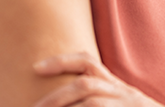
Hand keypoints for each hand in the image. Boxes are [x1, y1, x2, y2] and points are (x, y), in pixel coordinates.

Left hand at [33, 52, 163, 106]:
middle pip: (85, 85)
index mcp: (116, 85)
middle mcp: (123, 93)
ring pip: (93, 103)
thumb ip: (96, 96)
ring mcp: (128, 106)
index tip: (36, 67)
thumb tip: (59, 98)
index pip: (88, 63)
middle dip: (56, 97)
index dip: (61, 61)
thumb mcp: (120, 101)